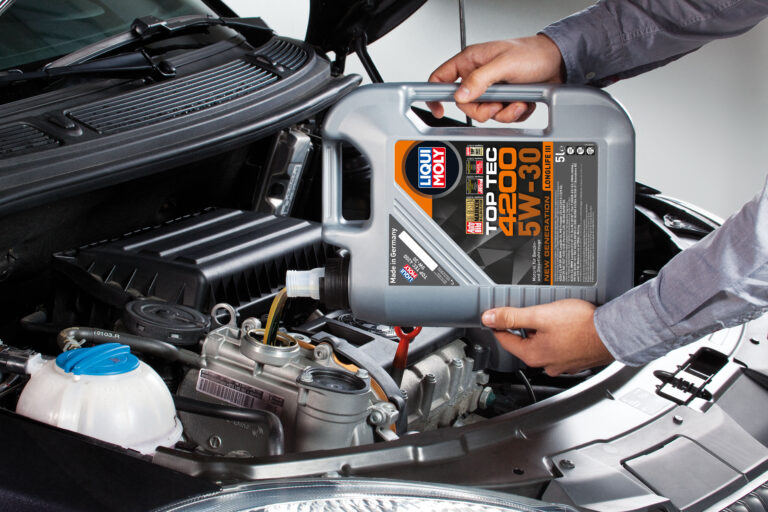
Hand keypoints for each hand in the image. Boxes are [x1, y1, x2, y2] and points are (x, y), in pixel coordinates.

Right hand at [427, 34, 563, 122]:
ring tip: (517, 101)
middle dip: (483, 110)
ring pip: (485, 114)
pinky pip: (502, 117)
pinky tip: (523, 102)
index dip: (435, 95)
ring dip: (503, 112)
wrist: (559, 63)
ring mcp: (492, 90)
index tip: (439, 109)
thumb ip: (479, 79)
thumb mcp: (504, 64)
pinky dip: (514, 114)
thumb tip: (460, 94)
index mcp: (471, 61)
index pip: (441, 78)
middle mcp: (479, 77)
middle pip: (465, 105)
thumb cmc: (533, 54)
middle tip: (497, 104)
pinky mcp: (505, 101)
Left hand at [481, 299, 613, 375]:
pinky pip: (559, 347)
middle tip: (529, 311)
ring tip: (551, 317)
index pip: (505, 339)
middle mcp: (546, 364)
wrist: (614, 332)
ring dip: (542, 332)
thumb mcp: (540, 315)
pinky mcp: (575, 360)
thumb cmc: (581, 325)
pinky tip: (566, 327)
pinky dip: (559, 337)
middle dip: (524, 327)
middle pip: (524, 342)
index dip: (498, 324)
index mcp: (533, 355)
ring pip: (543, 345)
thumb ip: (512, 316)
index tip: (494, 316)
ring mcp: (562, 364)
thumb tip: (489, 318)